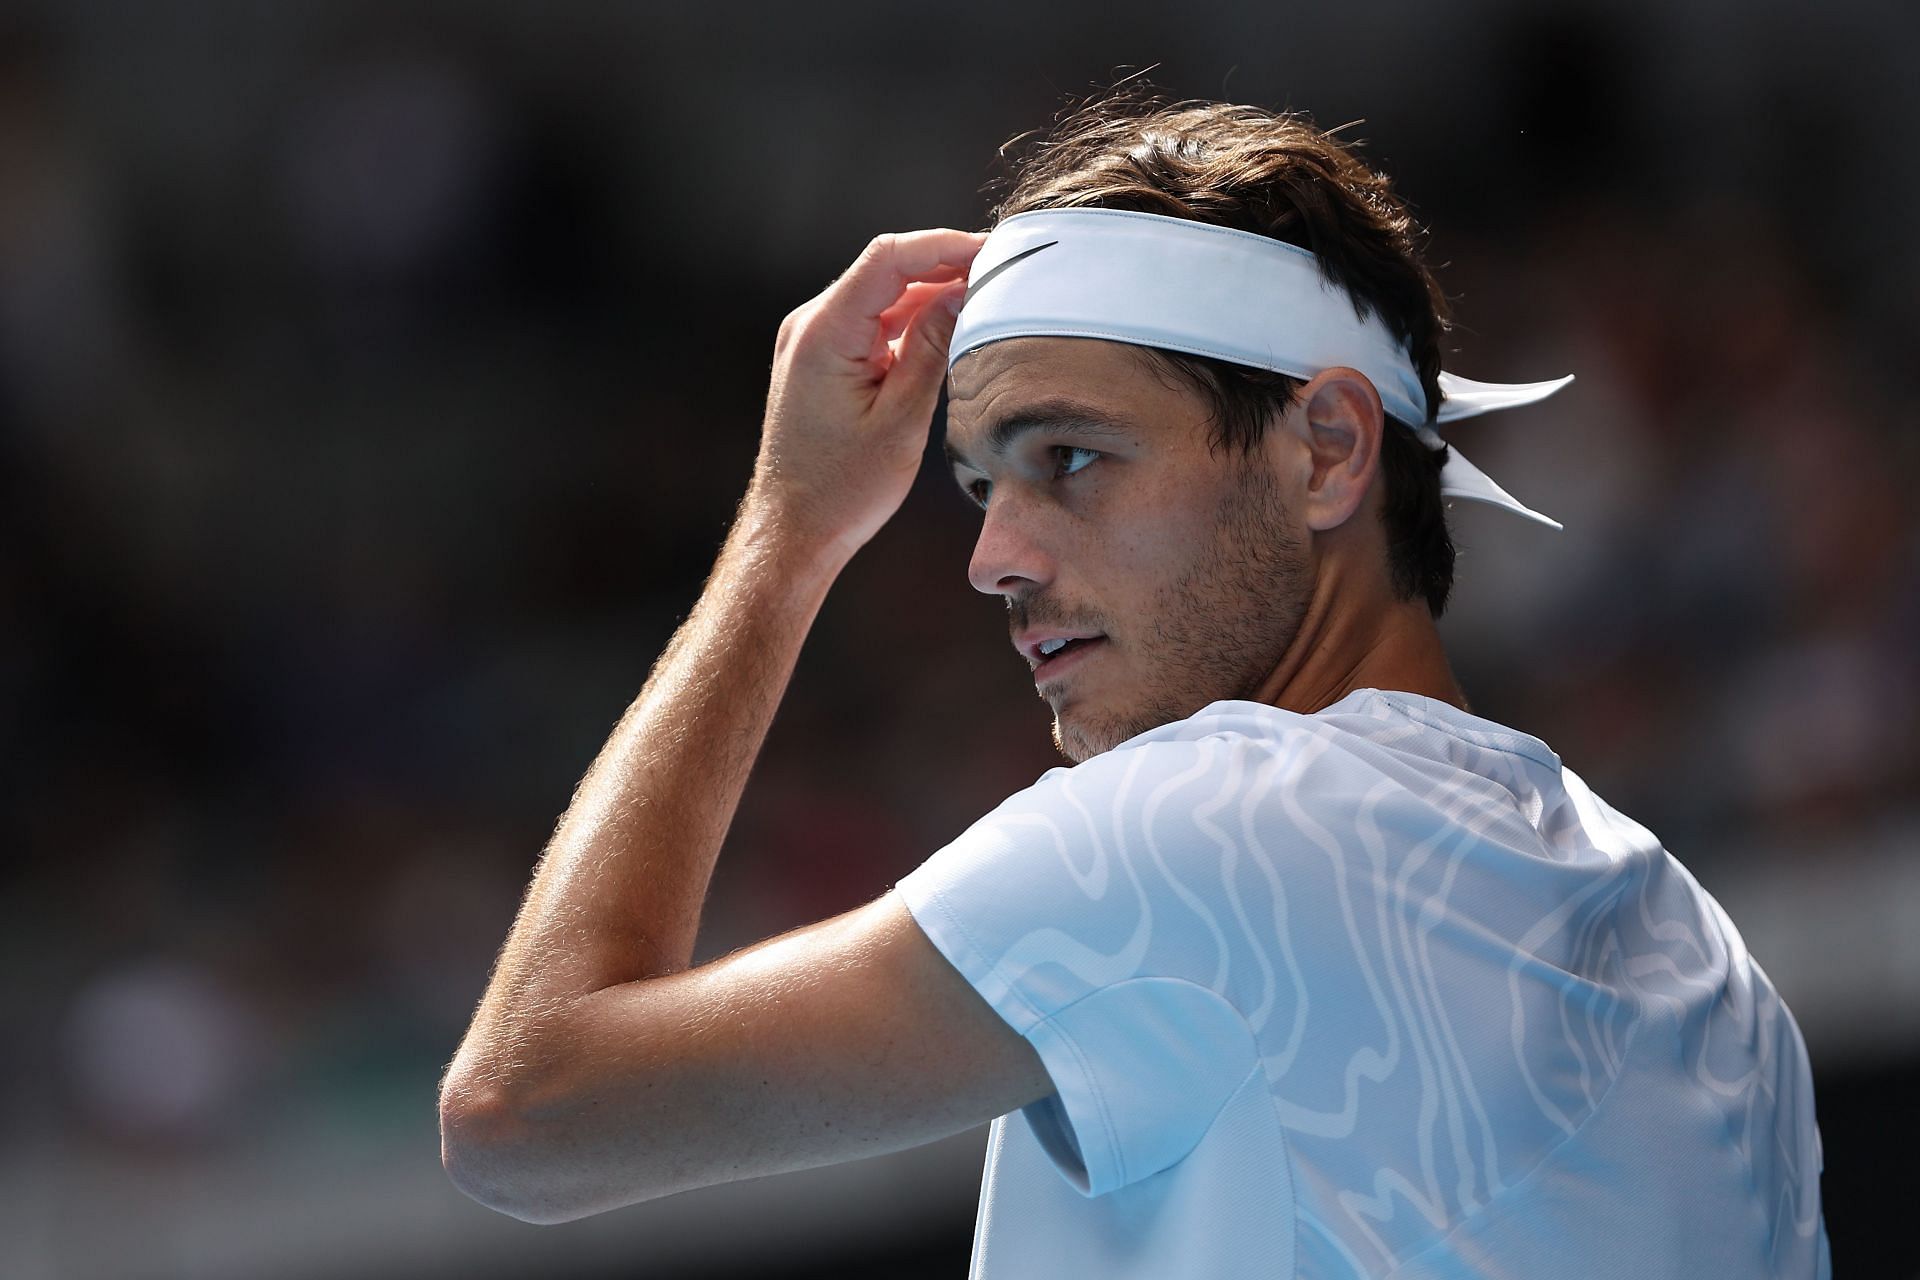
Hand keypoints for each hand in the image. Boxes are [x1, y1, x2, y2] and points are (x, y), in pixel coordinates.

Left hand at [744, 228, 984, 564]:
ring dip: (932, 295)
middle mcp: (810, 326)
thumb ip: (931, 347)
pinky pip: (873, 323)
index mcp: (823, 334)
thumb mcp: (902, 418)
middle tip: (1001, 274)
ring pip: (882, 296)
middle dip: (944, 266)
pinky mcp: (822, 358)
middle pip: (886, 271)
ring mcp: (812, 340)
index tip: (990, 251)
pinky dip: (911, 321)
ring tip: (986, 300)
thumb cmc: (843, 488)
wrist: (796, 528)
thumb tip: (962, 294)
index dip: (943, 246)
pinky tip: (950, 327)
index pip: (887, 259)